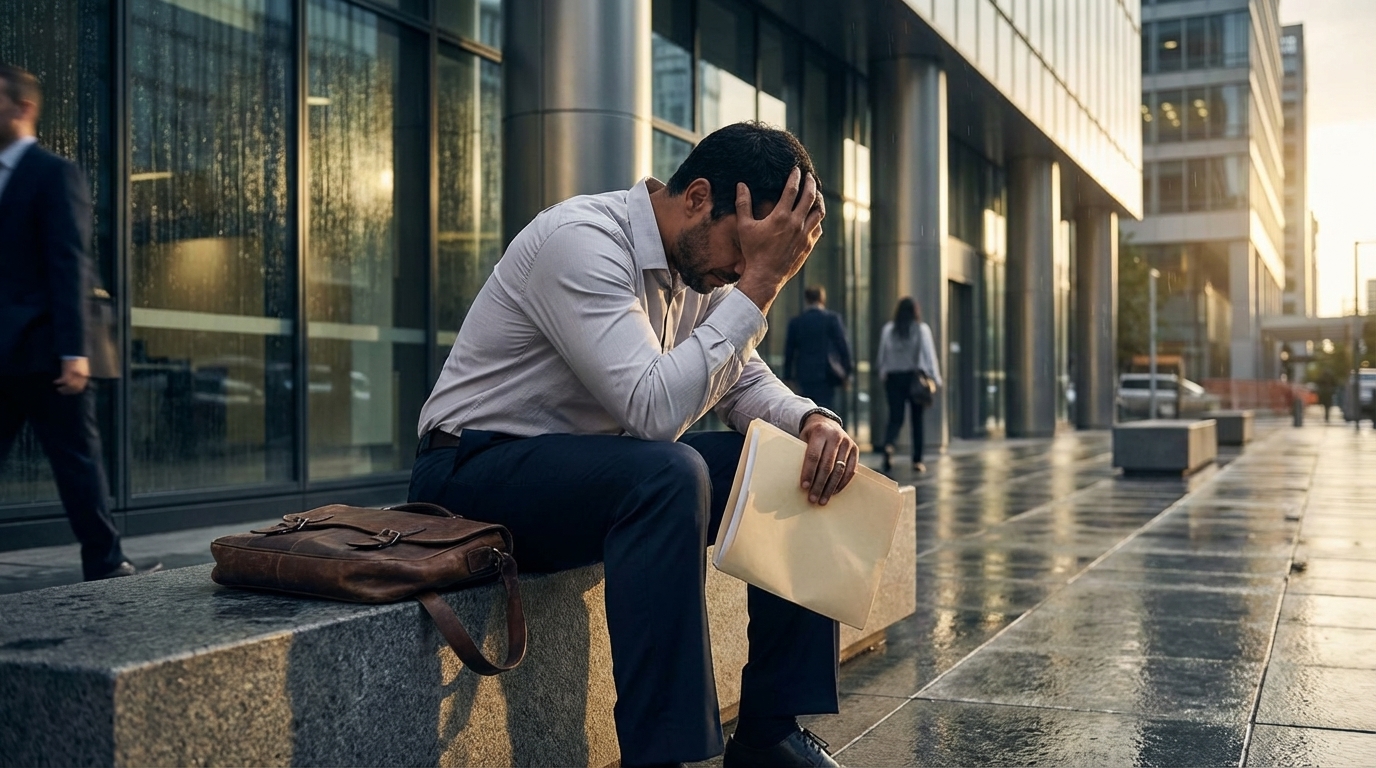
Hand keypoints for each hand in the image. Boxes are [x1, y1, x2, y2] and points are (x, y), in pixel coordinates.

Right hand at [54, 358, 89, 394]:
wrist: (75, 352)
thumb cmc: (78, 360)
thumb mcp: (82, 369)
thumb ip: (81, 376)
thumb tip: (77, 382)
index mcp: (85, 376)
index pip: (81, 387)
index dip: (74, 391)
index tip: (69, 392)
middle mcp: (81, 377)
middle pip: (75, 388)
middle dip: (68, 391)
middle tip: (62, 392)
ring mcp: (75, 376)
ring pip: (69, 386)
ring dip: (63, 389)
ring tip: (58, 389)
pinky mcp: (68, 373)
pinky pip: (63, 381)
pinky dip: (58, 382)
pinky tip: (55, 382)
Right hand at [734, 168, 825, 312]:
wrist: (765, 276)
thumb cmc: (753, 251)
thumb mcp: (744, 226)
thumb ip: (743, 204)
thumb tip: (741, 185)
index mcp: (781, 216)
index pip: (792, 189)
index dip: (795, 177)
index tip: (797, 169)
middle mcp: (796, 224)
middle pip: (810, 197)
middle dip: (811, 184)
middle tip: (810, 176)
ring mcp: (805, 235)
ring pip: (819, 212)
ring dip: (818, 200)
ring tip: (816, 194)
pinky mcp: (808, 246)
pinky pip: (818, 228)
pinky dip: (817, 219)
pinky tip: (814, 216)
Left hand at [799, 414, 857, 504]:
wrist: (827, 423)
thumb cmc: (810, 436)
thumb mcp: (803, 439)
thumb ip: (803, 455)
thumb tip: (801, 481)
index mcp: (820, 432)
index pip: (814, 456)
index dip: (809, 472)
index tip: (804, 487)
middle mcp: (835, 436)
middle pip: (827, 465)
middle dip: (819, 484)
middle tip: (813, 499)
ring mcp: (847, 443)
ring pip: (839, 470)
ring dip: (830, 488)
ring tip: (823, 500)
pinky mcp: (855, 450)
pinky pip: (850, 470)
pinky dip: (842, 483)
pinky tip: (834, 492)